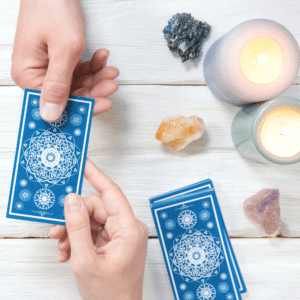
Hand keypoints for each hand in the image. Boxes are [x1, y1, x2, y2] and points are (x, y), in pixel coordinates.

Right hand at [11, 0, 118, 121]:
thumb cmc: (52, 8)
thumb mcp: (63, 50)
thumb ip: (59, 85)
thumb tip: (50, 116)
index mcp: (29, 76)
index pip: (57, 104)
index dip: (82, 106)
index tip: (103, 104)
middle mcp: (37, 75)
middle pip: (71, 94)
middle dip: (95, 89)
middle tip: (111, 84)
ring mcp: (48, 68)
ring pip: (78, 84)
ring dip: (97, 77)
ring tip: (111, 70)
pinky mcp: (59, 61)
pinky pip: (78, 71)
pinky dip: (92, 66)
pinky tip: (102, 57)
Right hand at [49, 158, 147, 299]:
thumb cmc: (109, 294)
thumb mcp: (86, 260)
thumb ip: (78, 228)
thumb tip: (72, 200)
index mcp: (129, 229)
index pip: (111, 193)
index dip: (96, 176)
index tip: (84, 164)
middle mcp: (129, 228)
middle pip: (97, 208)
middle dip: (74, 218)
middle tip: (56, 230)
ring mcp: (123, 235)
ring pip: (94, 220)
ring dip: (74, 230)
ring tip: (60, 246)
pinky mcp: (116, 241)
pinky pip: (95, 231)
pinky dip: (80, 238)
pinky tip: (68, 251)